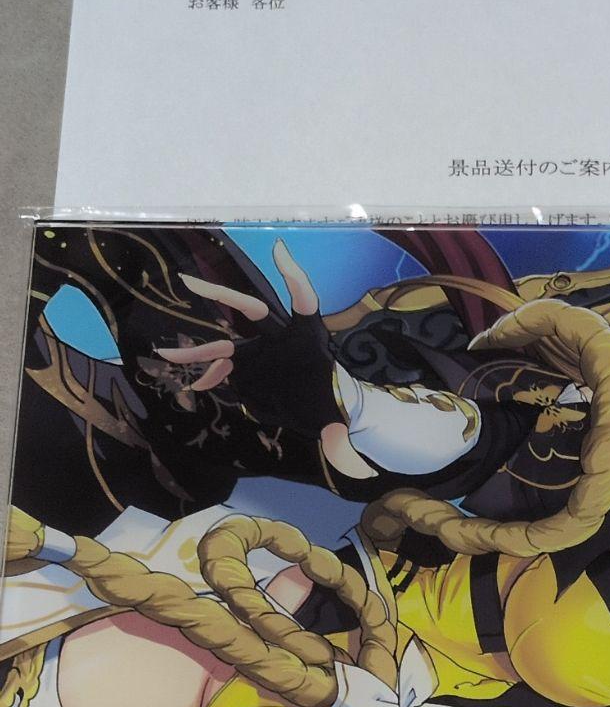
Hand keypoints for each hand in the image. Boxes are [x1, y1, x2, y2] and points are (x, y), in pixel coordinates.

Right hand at [155, 240, 340, 436]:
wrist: (322, 409)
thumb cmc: (333, 408)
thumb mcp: (338, 424)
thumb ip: (338, 439)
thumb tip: (344, 455)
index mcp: (308, 339)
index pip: (303, 303)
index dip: (294, 278)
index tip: (280, 250)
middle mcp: (281, 339)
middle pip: (251, 311)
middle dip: (221, 296)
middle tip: (188, 281)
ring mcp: (261, 353)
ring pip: (226, 345)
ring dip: (199, 351)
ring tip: (167, 355)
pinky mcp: (249, 370)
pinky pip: (225, 370)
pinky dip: (211, 377)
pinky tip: (199, 385)